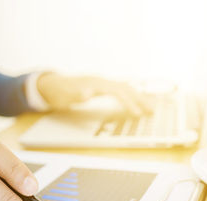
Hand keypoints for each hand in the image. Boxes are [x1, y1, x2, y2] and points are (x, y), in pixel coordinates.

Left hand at [36, 73, 154, 114]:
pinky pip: (121, 90)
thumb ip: (77, 94)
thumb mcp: (66, 95)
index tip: (137, 113)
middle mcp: (102, 81)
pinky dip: (131, 96)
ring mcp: (103, 83)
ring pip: (126, 88)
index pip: (118, 92)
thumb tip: (87, 93)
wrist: (53, 85)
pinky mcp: (103, 87)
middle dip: (140, 99)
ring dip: (139, 97)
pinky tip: (138, 101)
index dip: (128, 102)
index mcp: (96, 83)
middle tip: (152, 111)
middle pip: (126, 88)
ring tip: (151, 107)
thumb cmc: (60, 92)